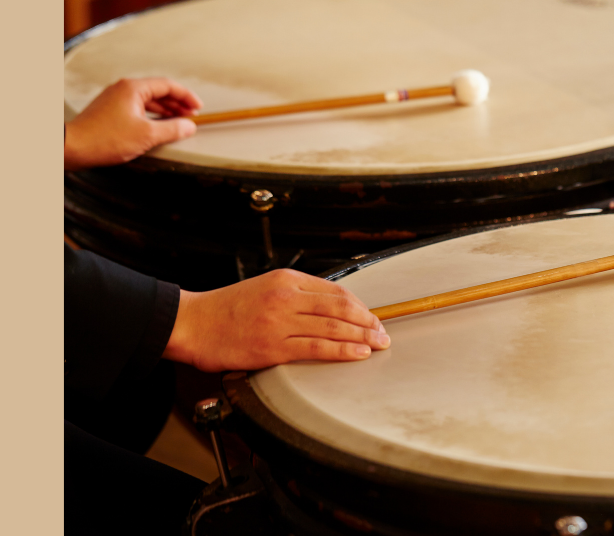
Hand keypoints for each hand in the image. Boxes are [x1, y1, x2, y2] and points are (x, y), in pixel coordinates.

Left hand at [64, 78, 203, 170]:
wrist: (73, 147)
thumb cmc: (104, 138)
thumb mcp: (147, 135)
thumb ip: (173, 129)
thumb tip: (189, 126)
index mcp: (133, 89)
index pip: (168, 86)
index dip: (187, 96)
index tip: (198, 107)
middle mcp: (123, 89)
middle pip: (159, 92)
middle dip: (178, 104)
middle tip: (191, 116)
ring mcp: (115, 99)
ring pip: (148, 100)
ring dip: (165, 111)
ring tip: (178, 122)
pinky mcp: (110, 111)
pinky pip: (138, 108)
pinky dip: (152, 115)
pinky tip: (157, 127)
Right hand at [163, 269, 389, 371]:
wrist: (192, 323)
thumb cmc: (226, 309)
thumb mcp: (264, 287)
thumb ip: (295, 294)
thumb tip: (329, 308)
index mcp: (286, 279)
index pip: (335, 290)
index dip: (359, 306)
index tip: (371, 317)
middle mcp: (286, 297)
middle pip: (340, 308)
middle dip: (368, 321)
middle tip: (383, 332)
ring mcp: (280, 322)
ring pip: (333, 328)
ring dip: (362, 337)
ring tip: (378, 344)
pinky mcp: (272, 347)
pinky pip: (316, 348)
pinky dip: (342, 351)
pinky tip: (358, 354)